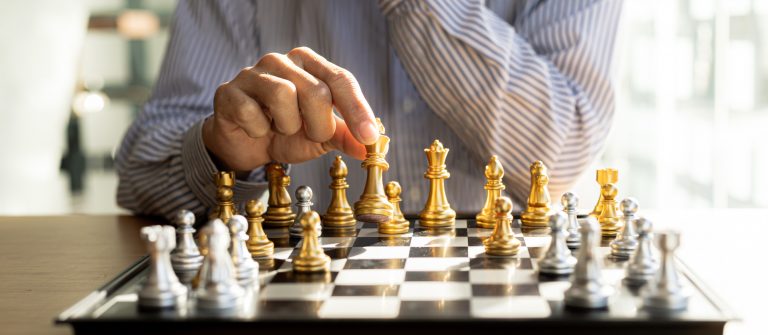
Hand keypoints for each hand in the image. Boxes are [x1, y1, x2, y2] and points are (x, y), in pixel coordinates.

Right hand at [202, 47, 379, 170]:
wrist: (246, 146)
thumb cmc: (286, 133)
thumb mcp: (322, 136)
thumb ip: (346, 136)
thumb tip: (371, 147)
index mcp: (310, 64)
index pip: (341, 79)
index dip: (357, 109)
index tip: (369, 137)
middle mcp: (282, 61)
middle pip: (316, 91)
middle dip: (318, 126)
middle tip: (310, 136)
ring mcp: (253, 73)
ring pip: (283, 95)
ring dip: (287, 126)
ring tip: (279, 128)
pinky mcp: (229, 91)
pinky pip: (251, 112)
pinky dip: (258, 130)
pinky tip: (256, 129)